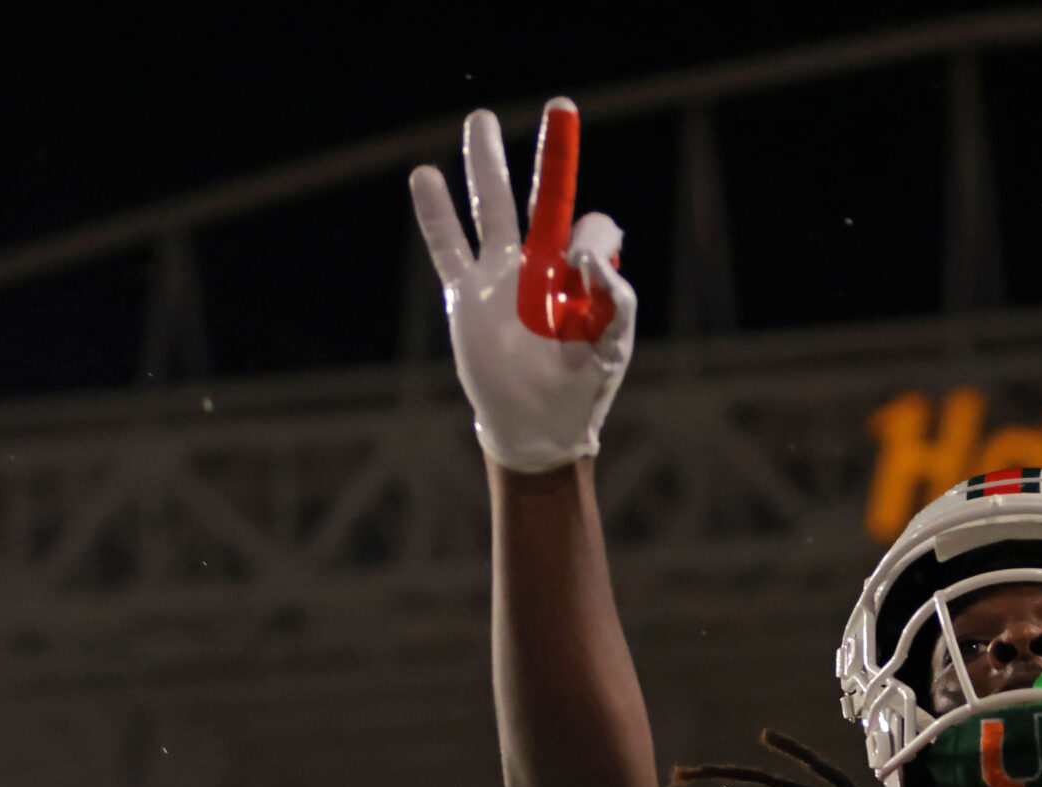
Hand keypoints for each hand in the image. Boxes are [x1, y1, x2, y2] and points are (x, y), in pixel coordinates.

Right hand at [410, 98, 635, 472]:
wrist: (537, 425)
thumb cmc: (580, 387)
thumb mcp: (611, 346)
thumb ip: (615, 300)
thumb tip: (588, 250)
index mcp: (580, 277)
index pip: (591, 229)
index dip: (595, 238)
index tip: (590, 267)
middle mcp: (540, 266)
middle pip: (543, 198)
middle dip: (554, 156)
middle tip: (562, 107)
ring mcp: (500, 276)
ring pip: (493, 207)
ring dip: (488, 164)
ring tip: (482, 119)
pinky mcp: (466, 296)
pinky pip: (447, 246)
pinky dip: (435, 213)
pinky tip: (425, 175)